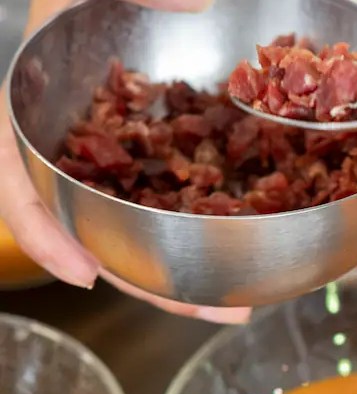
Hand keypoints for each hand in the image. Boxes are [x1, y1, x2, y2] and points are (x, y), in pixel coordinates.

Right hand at [1, 0, 247, 322]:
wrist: (108, 4)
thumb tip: (196, 1)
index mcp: (31, 106)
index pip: (13, 175)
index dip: (42, 228)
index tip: (80, 272)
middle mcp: (68, 145)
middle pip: (91, 227)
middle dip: (146, 278)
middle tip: (209, 310)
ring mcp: (109, 160)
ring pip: (132, 230)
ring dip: (181, 275)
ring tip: (236, 307)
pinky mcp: (149, 162)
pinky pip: (167, 206)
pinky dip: (199, 238)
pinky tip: (243, 262)